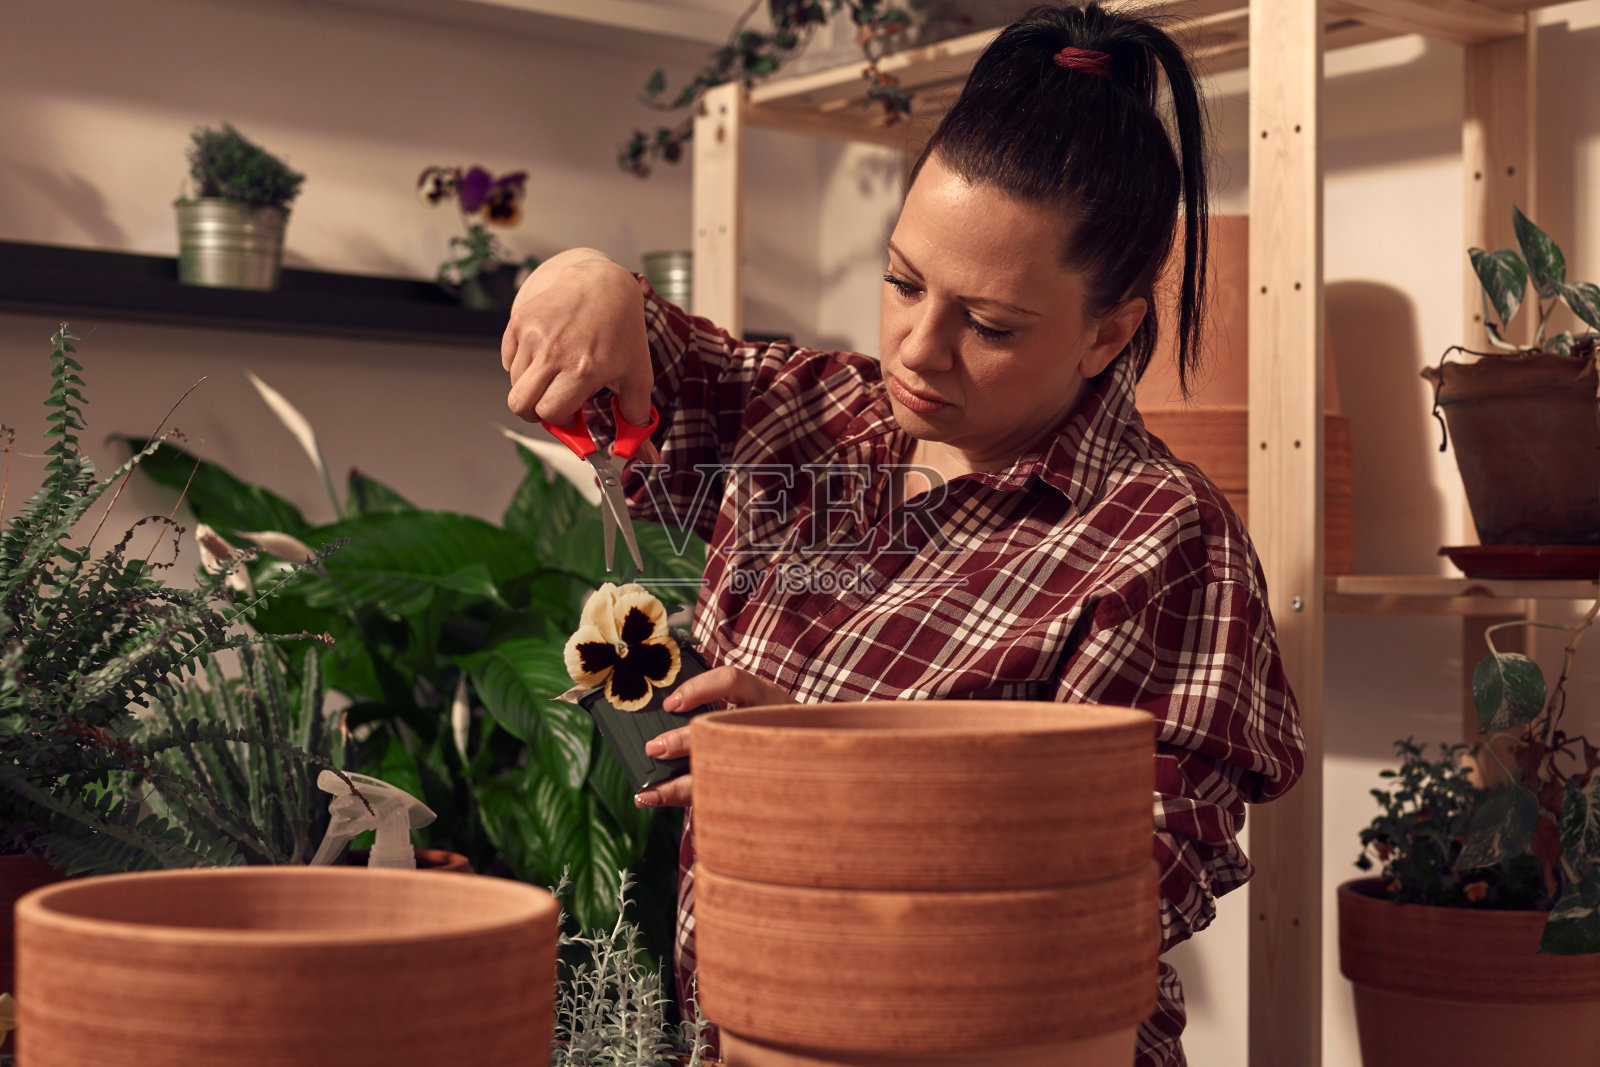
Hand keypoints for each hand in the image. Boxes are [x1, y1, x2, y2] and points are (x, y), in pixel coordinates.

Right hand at [501, 248, 654, 427]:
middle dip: (535, 413)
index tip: (571, 414)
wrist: (603, 284)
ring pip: (515, 384)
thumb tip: (641, 452)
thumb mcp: (637, 374)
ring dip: (532, 388)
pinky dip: (522, 365)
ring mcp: (533, 335)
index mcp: (583, 369)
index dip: (560, 420)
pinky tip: (546, 355)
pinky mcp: (520, 321)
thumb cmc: (622, 330)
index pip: (550, 414)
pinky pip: (509, 360)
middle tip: (554, 403)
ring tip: (556, 373)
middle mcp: (554, 352)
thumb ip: (636, 416)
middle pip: (521, 405)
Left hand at [632, 667, 796, 808]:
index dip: (699, 689)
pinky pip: (723, 796)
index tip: (670, 704)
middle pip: (724, 731)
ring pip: (724, 773)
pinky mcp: (767, 786)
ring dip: (680, 785)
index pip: (731, 680)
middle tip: (654, 748)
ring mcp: (771, 755)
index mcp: (763, 694)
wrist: (818, 752)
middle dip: (685, 743)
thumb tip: (663, 710)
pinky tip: (654, 799)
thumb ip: (720, 703)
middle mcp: (769, 722)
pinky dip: (682, 799)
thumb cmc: (771, 723)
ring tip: (648, 792)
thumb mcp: (755, 703)